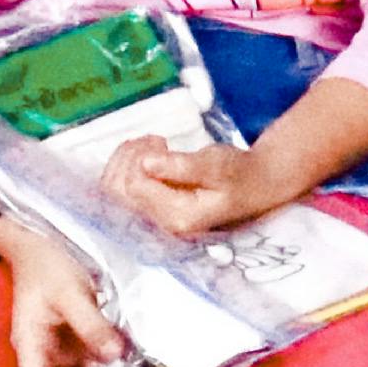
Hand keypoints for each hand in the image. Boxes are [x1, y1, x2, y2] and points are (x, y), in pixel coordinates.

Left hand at [104, 133, 281, 238]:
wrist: (254, 185)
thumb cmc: (240, 174)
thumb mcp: (216, 165)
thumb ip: (182, 166)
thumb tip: (147, 163)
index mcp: (179, 217)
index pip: (135, 187)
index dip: (139, 159)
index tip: (161, 143)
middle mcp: (162, 224)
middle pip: (117, 192)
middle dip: (128, 158)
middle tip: (154, 142)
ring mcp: (155, 220)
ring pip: (113, 192)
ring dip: (123, 161)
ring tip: (149, 145)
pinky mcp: (152, 211)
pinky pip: (121, 192)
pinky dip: (124, 168)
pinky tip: (143, 155)